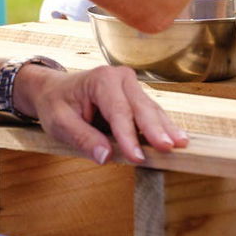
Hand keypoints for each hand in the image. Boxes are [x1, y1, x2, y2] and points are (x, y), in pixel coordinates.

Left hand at [18, 63, 189, 164]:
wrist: (54, 89)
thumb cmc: (56, 104)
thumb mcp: (59, 123)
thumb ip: (83, 138)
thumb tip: (106, 157)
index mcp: (101, 79)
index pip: (119, 112)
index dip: (129, 136)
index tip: (138, 157)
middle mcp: (121, 78)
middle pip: (142, 107)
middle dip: (156, 129)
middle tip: (170, 147)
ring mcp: (132, 85)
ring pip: (151, 109)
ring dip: (165, 128)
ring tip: (181, 143)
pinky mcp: (136, 96)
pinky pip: (150, 112)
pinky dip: (162, 126)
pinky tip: (175, 137)